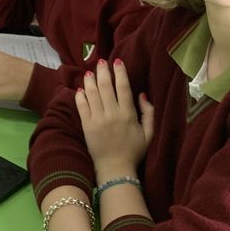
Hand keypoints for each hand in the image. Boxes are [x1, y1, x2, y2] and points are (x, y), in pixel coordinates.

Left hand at [76, 60, 153, 181]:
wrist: (115, 168)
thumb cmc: (134, 151)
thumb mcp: (149, 133)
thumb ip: (149, 112)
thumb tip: (142, 94)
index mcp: (128, 115)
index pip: (123, 88)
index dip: (120, 73)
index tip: (117, 62)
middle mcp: (112, 114)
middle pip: (106, 87)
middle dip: (103, 72)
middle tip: (101, 61)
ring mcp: (98, 120)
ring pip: (92, 94)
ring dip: (90, 80)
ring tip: (90, 72)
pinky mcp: (86, 126)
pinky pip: (82, 106)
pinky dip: (80, 95)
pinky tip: (80, 88)